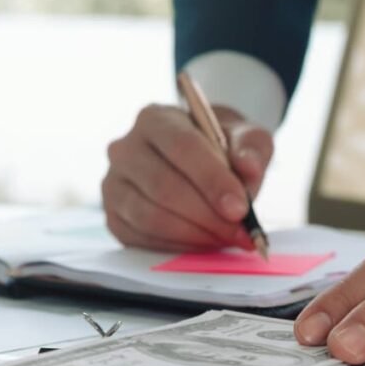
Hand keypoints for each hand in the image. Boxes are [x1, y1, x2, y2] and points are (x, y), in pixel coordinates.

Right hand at [102, 103, 272, 250]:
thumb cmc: (222, 149)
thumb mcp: (246, 138)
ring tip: (226, 239)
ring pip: (151, 216)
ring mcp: (114, 184)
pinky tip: (204, 244)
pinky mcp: (113, 216)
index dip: (212, 180)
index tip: (240, 209)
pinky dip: (178, 246)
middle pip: (164, 186)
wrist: (201, 163)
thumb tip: (249, 168)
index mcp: (157, 119)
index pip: (183, 147)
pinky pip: (142, 238)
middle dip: (207, 215)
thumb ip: (251, 149)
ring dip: (194, 234)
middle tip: (239, 232)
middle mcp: (126, 148)